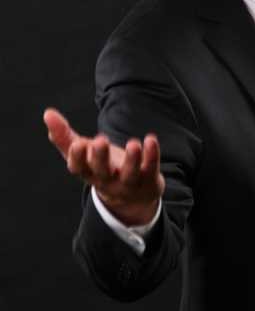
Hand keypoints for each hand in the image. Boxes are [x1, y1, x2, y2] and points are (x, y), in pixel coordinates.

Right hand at [43, 107, 164, 225]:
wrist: (133, 197)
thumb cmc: (103, 168)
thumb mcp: (84, 154)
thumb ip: (65, 136)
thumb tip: (47, 113)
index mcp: (89, 173)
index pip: (78, 168)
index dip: (77, 157)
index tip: (77, 144)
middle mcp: (108, 180)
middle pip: (102, 171)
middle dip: (100, 157)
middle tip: (100, 140)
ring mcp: (129, 183)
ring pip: (130, 174)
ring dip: (132, 159)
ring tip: (133, 143)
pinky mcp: (149, 180)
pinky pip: (151, 168)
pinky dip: (152, 155)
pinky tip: (151, 140)